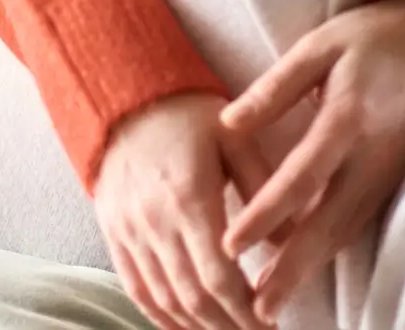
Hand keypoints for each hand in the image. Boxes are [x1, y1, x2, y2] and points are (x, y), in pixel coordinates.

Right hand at [94, 91, 273, 329]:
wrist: (127, 98)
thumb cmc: (188, 114)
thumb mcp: (235, 135)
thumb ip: (262, 183)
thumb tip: (289, 237)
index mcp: (189, 197)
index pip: (218, 275)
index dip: (245, 310)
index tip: (271, 324)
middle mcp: (155, 222)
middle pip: (194, 296)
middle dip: (229, 326)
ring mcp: (131, 233)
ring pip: (166, 300)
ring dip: (199, 327)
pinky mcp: (115, 236)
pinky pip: (138, 290)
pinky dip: (163, 317)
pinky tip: (186, 327)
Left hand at [218, 0, 404, 322]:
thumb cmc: (375, 37)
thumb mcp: (322, 44)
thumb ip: (276, 86)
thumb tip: (227, 123)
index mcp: (350, 116)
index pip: (302, 176)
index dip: (266, 213)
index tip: (230, 245)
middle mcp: (373, 154)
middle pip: (328, 221)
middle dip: (291, 268)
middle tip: (254, 307)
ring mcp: (391, 171)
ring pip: (347, 230)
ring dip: (310, 267)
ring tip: (272, 300)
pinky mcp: (397, 178)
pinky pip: (360, 221)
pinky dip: (332, 249)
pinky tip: (307, 265)